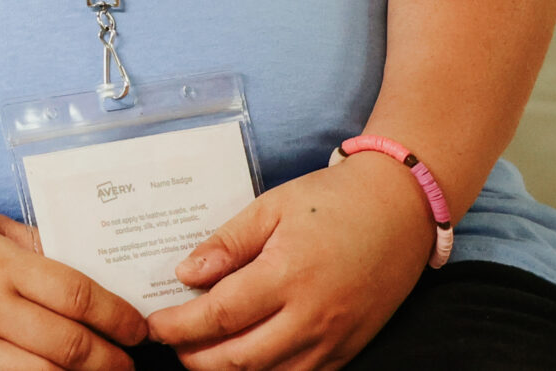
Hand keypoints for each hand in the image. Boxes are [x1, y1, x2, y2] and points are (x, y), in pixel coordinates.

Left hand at [146, 155, 432, 370]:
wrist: (401, 210)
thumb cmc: (334, 201)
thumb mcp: (272, 207)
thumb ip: (228, 243)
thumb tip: (186, 273)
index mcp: (286, 275)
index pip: (219, 315)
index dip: (179, 326)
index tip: (154, 324)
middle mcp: (310, 317)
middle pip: (239, 358)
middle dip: (195, 356)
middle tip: (171, 341)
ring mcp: (333, 340)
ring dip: (228, 370)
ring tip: (201, 352)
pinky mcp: (349, 350)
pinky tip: (247, 359)